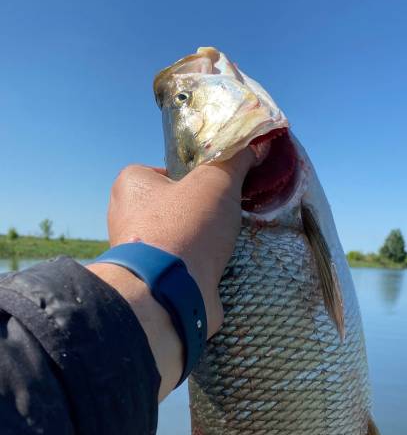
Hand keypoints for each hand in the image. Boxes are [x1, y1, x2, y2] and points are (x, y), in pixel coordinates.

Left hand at [107, 150, 254, 337]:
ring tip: (223, 248)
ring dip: (198, 244)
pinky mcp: (148, 282)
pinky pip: (177, 269)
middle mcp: (124, 216)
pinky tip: (214, 272)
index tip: (217, 190)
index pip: (165, 171)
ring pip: (175, 240)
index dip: (194, 179)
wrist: (170, 293)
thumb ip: (235, 159)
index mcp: (130, 184)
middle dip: (197, 214)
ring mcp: (135, 254)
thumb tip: (254, 141)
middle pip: (171, 207)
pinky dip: (195, 270)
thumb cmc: (186, 228)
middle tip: (224, 219)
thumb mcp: (218, 181)